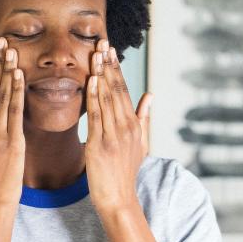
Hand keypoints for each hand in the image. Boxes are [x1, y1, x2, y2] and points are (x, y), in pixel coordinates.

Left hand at [85, 38, 152, 212]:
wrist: (119, 200)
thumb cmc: (124, 173)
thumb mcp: (139, 144)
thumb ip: (143, 118)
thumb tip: (150, 95)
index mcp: (134, 125)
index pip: (125, 91)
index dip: (117, 69)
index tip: (111, 50)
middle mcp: (126, 127)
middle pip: (117, 90)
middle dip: (109, 65)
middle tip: (102, 42)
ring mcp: (114, 135)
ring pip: (107, 98)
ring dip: (101, 74)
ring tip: (96, 53)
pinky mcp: (101, 144)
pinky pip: (97, 115)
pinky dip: (95, 96)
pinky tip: (92, 79)